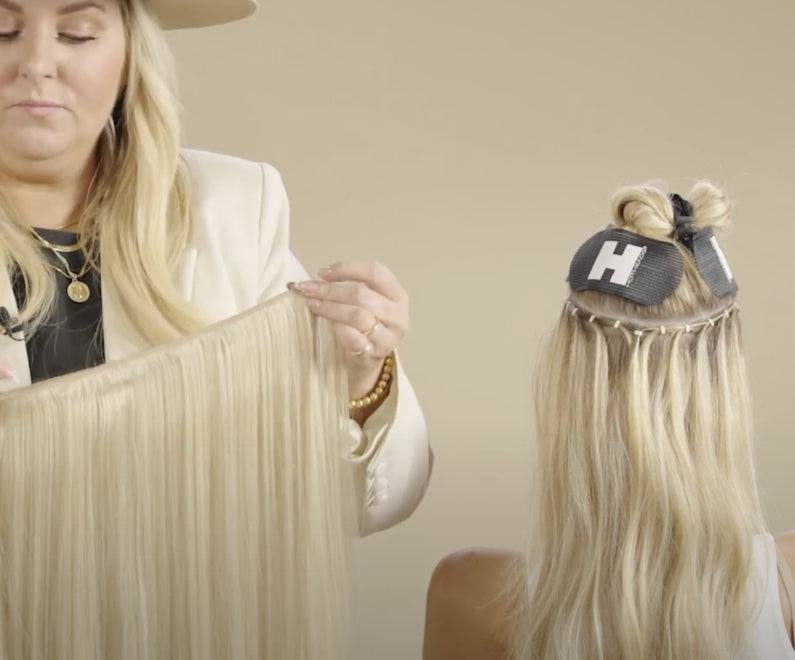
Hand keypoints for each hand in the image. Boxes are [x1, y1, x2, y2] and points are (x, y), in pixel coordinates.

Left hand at [287, 260, 409, 402]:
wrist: (366, 363)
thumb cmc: (361, 327)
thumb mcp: (360, 304)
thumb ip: (339, 288)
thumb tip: (295, 283)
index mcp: (397, 295)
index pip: (374, 272)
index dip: (346, 269)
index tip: (321, 273)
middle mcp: (398, 315)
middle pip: (361, 294)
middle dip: (330, 290)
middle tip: (307, 289)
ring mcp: (389, 337)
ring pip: (357, 315)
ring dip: (330, 308)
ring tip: (312, 305)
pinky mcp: (375, 355)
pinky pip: (356, 339)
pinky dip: (340, 330)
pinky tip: (328, 325)